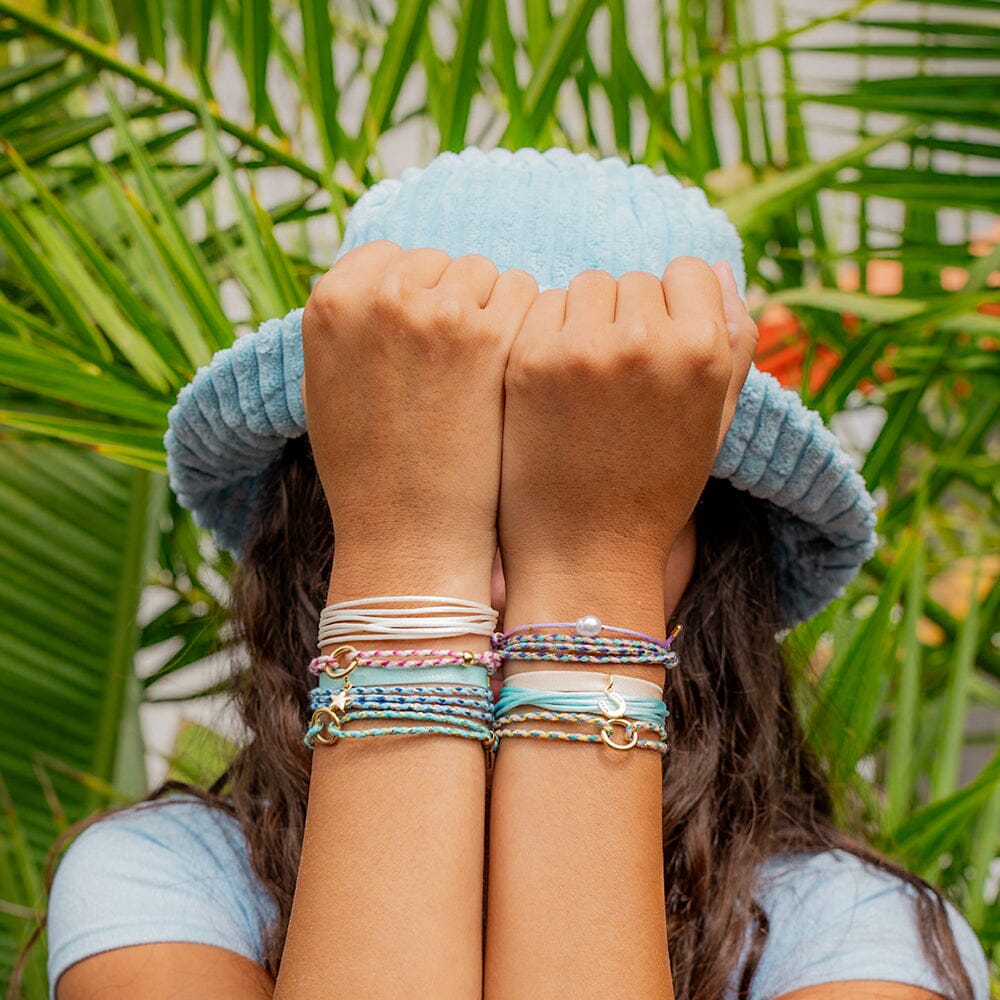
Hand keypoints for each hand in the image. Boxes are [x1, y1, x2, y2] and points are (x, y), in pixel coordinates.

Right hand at [300, 240, 537, 572]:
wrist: (410, 532)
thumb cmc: (368, 469)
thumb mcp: (327, 385)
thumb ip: (353, 324)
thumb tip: (386, 283)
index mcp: (332, 301)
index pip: (389, 257)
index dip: (413, 295)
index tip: (422, 337)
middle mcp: (381, 294)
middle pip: (441, 263)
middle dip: (453, 303)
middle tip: (456, 365)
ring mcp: (438, 310)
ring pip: (486, 275)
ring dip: (492, 312)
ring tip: (482, 375)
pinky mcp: (490, 335)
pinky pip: (526, 296)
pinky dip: (525, 328)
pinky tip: (510, 376)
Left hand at [497, 257, 757, 583]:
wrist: (587, 551)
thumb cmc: (657, 487)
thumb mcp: (716, 419)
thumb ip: (732, 340)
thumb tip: (720, 268)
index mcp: (702, 350)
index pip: (689, 272)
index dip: (674, 308)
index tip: (657, 349)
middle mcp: (645, 339)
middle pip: (634, 280)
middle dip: (627, 317)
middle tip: (618, 381)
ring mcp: (583, 348)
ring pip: (586, 288)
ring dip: (585, 320)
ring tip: (585, 383)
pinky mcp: (530, 360)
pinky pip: (543, 309)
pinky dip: (547, 336)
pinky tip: (552, 386)